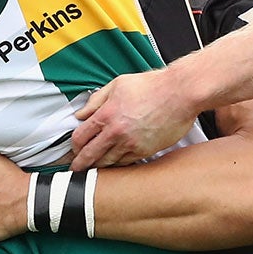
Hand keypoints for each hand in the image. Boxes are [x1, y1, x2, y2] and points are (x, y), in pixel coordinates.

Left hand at [69, 70, 192, 169]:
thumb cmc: (152, 86)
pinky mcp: (145, 151)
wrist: (180, 93)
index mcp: (106, 114)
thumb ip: (96, 100)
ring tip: (93, 168)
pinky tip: (114, 163)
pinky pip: (125, 162)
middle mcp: (116, 132)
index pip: (80, 137)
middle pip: (90, 155)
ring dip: (98, 166)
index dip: (73, 146)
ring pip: (107, 162)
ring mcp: (130, 144)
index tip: (72, 150)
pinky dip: (117, 164)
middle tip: (76, 168)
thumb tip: (81, 113)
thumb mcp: (118, 84)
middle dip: (80, 164)